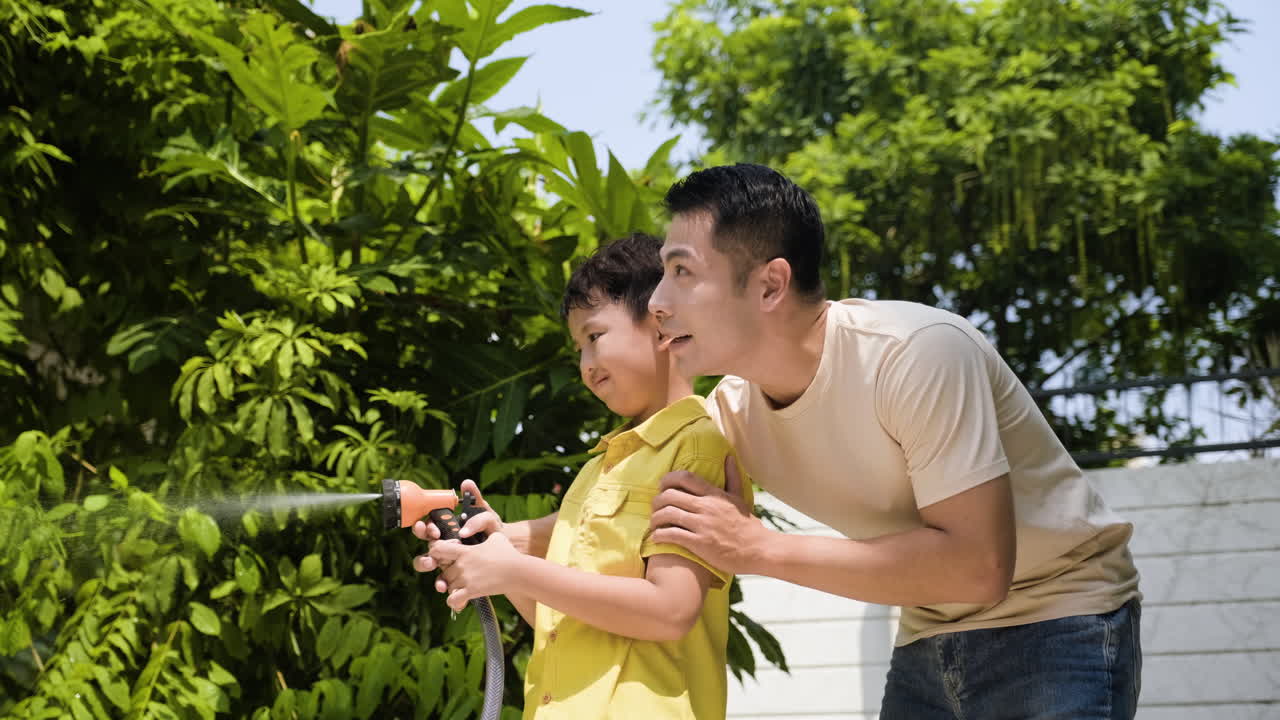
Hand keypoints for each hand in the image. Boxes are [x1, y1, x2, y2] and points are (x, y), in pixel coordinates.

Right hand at [411, 479, 503, 591]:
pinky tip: (443, 586)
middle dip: (423, 546)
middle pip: (424, 543)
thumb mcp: (487, 515)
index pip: (429, 525)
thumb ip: (476, 499)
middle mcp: (443, 545)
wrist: (508, 554)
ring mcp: (446, 561)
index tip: (434, 529)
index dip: (426, 526)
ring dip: (424, 563)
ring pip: (426, 563)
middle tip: (430, 545)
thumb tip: (466, 483)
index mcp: (448, 529)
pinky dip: (440, 584)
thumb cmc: (493, 532)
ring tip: (431, 564)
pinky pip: (441, 582)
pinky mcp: (452, 577)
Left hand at [430, 532, 522, 610]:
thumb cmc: (508, 554)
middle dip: (448, 575)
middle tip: (460, 576)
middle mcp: (461, 565)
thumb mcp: (496, 537)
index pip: (437, 549)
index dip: (435, 553)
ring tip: (464, 587)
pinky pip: (452, 600)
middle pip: (442, 572)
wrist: (518, 571)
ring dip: (453, 588)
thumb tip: (482, 532)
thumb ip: (485, 533)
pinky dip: (454, 601)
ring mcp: (465, 579)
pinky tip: (461, 599)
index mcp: (464, 551)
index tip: (442, 557)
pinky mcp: (472, 591)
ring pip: (447, 586)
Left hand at [649, 456, 767, 575]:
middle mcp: (706, 507)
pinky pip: (672, 535)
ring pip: (668, 514)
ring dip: (655, 519)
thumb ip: (732, 477)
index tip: (662, 486)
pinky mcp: (700, 544)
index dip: (668, 479)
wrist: (759, 550)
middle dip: (657, 501)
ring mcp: (703, 525)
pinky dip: (660, 535)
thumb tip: (728, 457)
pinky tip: (657, 538)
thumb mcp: (740, 498)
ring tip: (654, 524)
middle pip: (670, 495)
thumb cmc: (748, 526)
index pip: (685, 478)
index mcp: (714, 495)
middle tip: (655, 508)